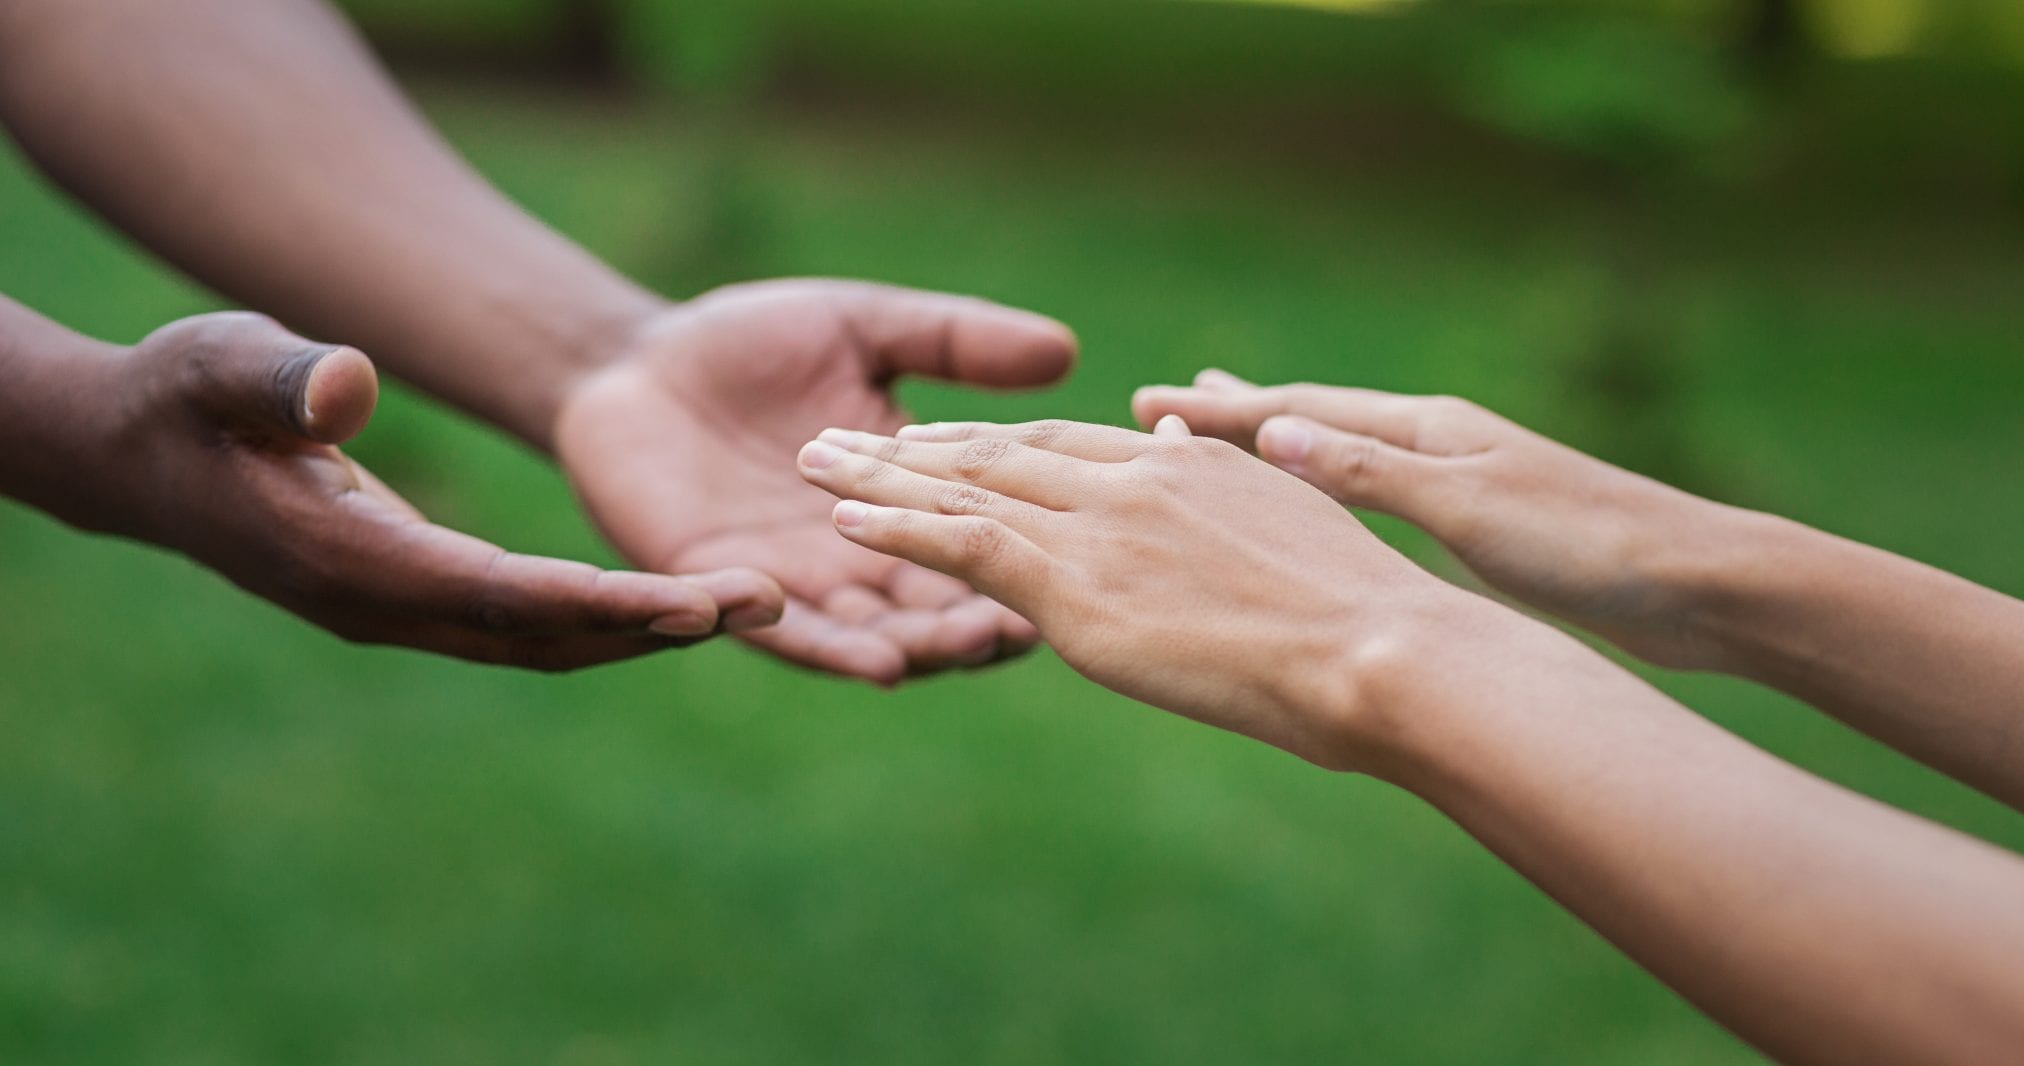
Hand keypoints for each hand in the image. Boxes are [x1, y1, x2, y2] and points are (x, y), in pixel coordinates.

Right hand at [76, 312, 781, 669]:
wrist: (143, 458)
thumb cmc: (185, 399)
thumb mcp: (219, 364)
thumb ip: (280, 377)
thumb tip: (349, 388)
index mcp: (349, 557)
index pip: (497, 594)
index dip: (600, 603)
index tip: (695, 606)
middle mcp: (385, 605)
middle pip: (544, 634)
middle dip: (657, 625)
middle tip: (774, 604)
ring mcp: (401, 613)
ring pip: (545, 640)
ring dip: (648, 629)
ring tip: (761, 605)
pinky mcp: (416, 601)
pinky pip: (529, 625)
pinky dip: (608, 620)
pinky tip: (681, 601)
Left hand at [553, 280, 1077, 684]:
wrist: (633, 363)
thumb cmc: (754, 343)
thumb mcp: (867, 330)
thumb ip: (956, 343)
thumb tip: (1065, 350)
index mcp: (912, 496)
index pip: (986, 537)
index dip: (1033, 553)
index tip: (1088, 562)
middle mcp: (867, 556)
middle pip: (941, 608)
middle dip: (983, 622)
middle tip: (1028, 625)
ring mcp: (800, 581)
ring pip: (876, 635)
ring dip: (921, 648)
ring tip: (959, 647)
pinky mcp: (730, 593)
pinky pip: (787, 634)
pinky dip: (831, 648)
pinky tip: (872, 657)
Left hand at [794, 416, 1474, 769]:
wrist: (1380, 649)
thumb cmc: (1361, 606)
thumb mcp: (1289, 517)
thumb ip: (1222, 470)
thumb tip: (1188, 428)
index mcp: (1182, 466)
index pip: (1063, 446)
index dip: (992, 440)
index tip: (939, 437)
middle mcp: (1128, 482)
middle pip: (1000, 452)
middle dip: (914, 446)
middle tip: (842, 433)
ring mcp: (1100, 531)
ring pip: (967, 490)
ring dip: (882, 477)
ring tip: (814, 461)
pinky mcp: (1078, 590)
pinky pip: (968, 548)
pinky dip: (902, 530)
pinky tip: (848, 520)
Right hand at [1131, 371, 1739, 668]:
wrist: (1699, 584)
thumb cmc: (1588, 547)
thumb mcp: (1469, 511)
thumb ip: (1373, 475)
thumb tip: (1272, 435)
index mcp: (1430, 430)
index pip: (1301, 413)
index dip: (1221, 414)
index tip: (1150, 404)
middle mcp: (1440, 441)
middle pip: (1318, 418)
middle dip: (1242, 413)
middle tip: (1172, 400)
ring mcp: (1465, 478)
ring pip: (1346, 456)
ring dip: (1284, 446)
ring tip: (1236, 434)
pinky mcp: (1486, 523)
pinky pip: (1379, 495)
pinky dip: (1331, 489)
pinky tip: (1327, 503)